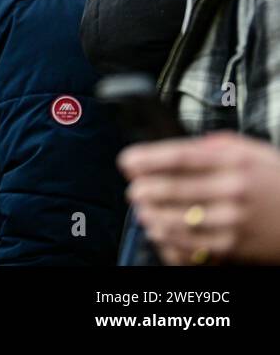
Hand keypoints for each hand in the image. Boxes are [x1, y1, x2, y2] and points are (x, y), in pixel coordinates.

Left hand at [119, 131, 279, 264]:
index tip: (126, 161)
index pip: (180, 158)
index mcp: (234, 162)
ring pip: (176, 221)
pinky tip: (159, 231)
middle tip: (132, 188)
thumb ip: (216, 144)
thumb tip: (181, 144)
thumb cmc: (276, 182)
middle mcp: (232, 191)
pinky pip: (190, 246)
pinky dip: (168, 239)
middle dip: (143, 189)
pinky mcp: (233, 246)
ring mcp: (233, 221)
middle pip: (172, 189)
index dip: (147, 159)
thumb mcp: (253, 152)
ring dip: (150, 216)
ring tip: (142, 210)